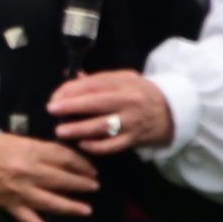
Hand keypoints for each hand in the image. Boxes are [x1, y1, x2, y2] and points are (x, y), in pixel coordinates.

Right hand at [0, 132, 98, 221]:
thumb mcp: (22, 142)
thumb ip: (45, 151)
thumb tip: (70, 160)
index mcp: (32, 152)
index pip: (65, 158)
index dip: (82, 164)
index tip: (92, 170)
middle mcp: (28, 172)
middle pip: (61, 179)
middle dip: (81, 184)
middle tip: (94, 187)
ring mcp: (20, 191)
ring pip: (51, 202)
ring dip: (70, 207)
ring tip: (86, 210)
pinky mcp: (12, 205)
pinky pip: (29, 220)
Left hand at [47, 72, 175, 156]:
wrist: (170, 111)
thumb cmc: (140, 93)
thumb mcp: (123, 79)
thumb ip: (97, 79)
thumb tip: (70, 75)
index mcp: (123, 83)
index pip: (94, 84)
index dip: (72, 90)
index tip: (55, 96)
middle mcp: (128, 101)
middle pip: (96, 103)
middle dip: (71, 106)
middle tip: (52, 110)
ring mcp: (131, 121)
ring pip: (103, 126)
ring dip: (79, 129)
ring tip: (61, 131)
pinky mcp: (134, 139)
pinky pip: (113, 145)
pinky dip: (96, 146)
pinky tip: (81, 144)